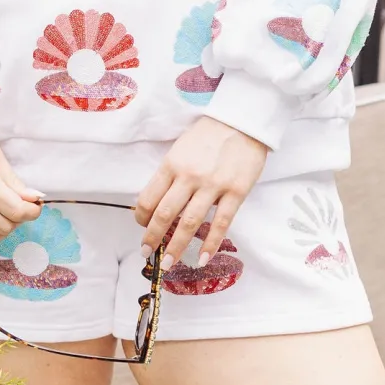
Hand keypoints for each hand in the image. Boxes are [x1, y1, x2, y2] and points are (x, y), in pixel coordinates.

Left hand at [135, 117, 268, 260]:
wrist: (243, 121)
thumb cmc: (209, 135)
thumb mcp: (181, 148)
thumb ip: (170, 174)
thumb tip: (157, 203)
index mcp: (172, 164)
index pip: (148, 198)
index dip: (141, 218)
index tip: (142, 228)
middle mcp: (189, 176)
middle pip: (164, 215)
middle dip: (153, 239)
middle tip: (146, 253)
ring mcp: (213, 185)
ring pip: (189, 223)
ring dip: (176, 247)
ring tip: (168, 264)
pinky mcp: (236, 192)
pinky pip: (220, 223)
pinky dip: (210, 244)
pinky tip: (202, 259)